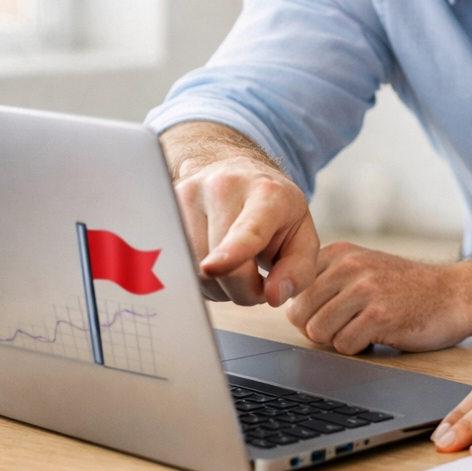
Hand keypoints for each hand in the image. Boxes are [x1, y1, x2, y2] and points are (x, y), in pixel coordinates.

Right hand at [172, 154, 317, 306]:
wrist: (240, 174)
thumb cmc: (276, 212)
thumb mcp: (302, 238)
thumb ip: (299, 271)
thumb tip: (274, 296)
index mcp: (267, 195)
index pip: (248, 230)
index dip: (232, 252)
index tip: (213, 267)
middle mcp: (225, 188)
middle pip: (221, 265)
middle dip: (241, 290)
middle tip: (256, 282)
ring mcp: (191, 194)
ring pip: (194, 267)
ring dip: (216, 285)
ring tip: (234, 267)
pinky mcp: (168, 207)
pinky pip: (177, 261)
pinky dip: (196, 275)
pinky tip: (211, 262)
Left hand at [284, 243, 471, 353]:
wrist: (455, 295)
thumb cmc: (407, 289)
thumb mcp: (365, 268)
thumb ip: (329, 279)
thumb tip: (289, 310)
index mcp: (341, 253)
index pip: (294, 291)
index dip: (307, 312)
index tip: (329, 314)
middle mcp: (350, 265)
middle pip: (300, 314)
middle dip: (318, 329)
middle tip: (346, 327)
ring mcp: (366, 289)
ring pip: (318, 331)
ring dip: (338, 340)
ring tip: (363, 329)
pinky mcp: (380, 315)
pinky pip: (344, 345)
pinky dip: (358, 348)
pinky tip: (378, 335)